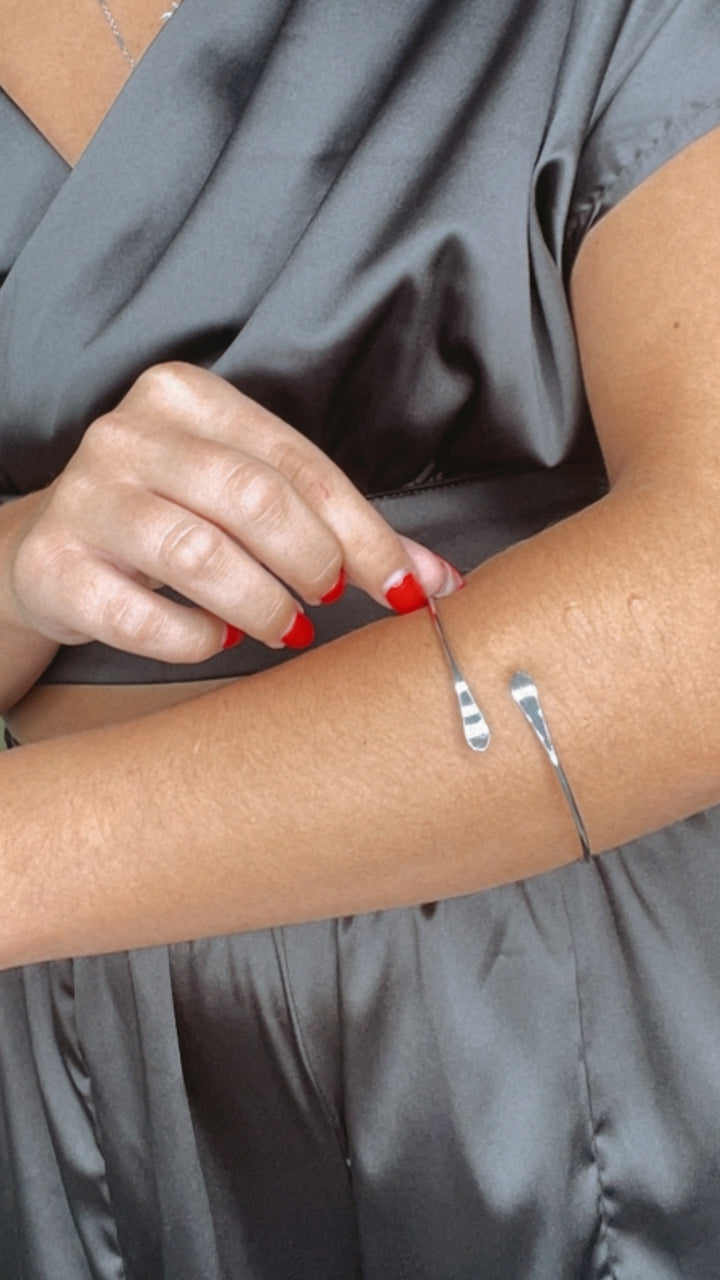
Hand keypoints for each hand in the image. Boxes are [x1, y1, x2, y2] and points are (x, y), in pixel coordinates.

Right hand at [3, 363, 460, 661]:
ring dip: (262, 605)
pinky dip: (194, 639)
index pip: (298, 463)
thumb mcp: (243, 498)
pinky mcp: (54, 566)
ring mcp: (85, 498)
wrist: (52, 549)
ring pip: (197, 555)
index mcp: (186, 398)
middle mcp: (129, 435)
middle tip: (327, 599)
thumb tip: (435, 578)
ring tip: (285, 627)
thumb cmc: (168, 517)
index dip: (363, 533)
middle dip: (313, 560)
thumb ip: (336, 528)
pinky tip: (216, 639)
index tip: (404, 586)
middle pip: (253, 498)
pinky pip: (139, 615)